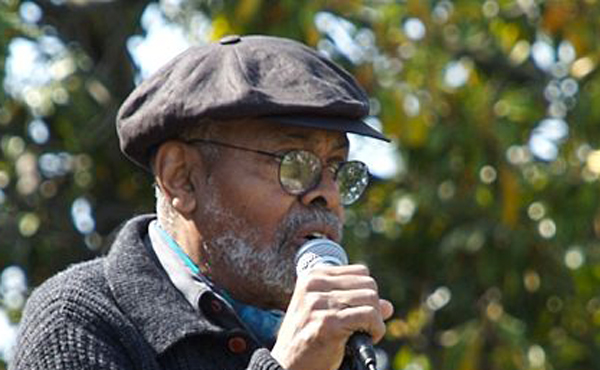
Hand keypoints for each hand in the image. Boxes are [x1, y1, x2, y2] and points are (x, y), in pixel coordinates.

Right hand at [270, 265, 393, 369]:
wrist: (288, 365)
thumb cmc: (307, 340)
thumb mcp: (326, 314)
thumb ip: (355, 303)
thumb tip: (388, 306)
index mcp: (312, 277)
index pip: (360, 271)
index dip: (365, 294)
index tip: (356, 312)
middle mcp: (315, 286)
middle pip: (369, 284)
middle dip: (373, 307)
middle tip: (361, 326)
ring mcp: (321, 303)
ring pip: (372, 299)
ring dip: (375, 320)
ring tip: (361, 333)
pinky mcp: (330, 322)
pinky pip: (371, 317)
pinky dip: (376, 330)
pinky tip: (366, 339)